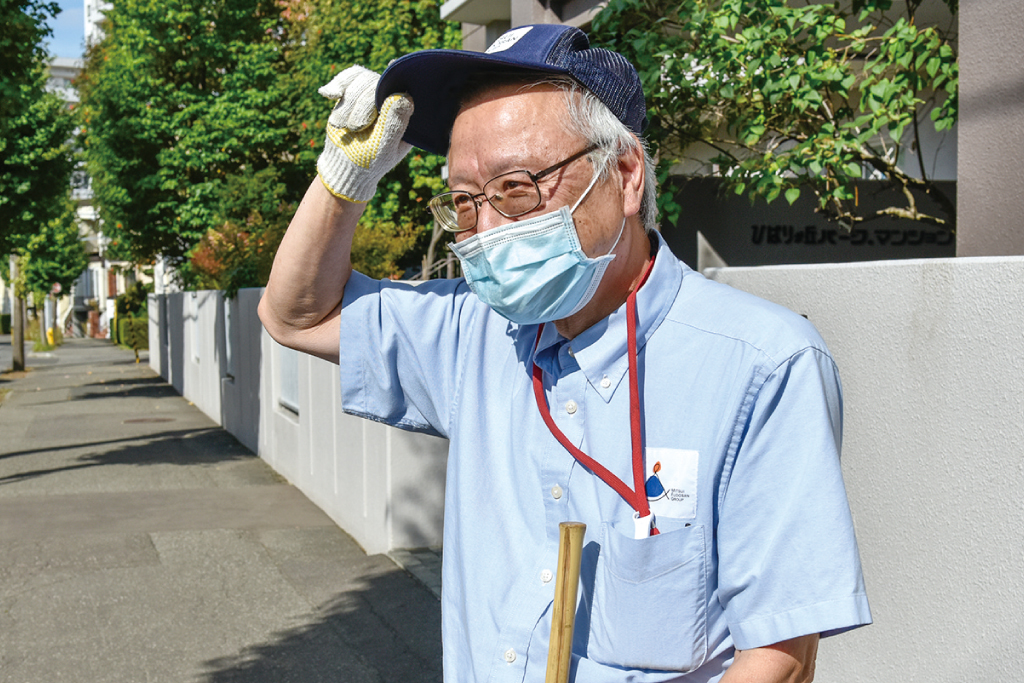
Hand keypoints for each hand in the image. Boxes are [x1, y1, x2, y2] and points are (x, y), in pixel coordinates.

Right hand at [316, 65, 413, 202]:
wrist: (344, 165)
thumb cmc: (368, 162)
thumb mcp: (383, 148)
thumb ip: (393, 124)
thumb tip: (404, 96)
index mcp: (407, 115)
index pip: (406, 89)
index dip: (398, 77)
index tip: (392, 65)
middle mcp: (392, 102)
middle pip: (378, 82)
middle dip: (362, 103)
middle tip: (355, 127)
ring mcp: (373, 96)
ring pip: (362, 78)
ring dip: (348, 102)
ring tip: (342, 125)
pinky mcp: (355, 94)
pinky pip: (349, 78)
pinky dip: (337, 85)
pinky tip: (328, 94)